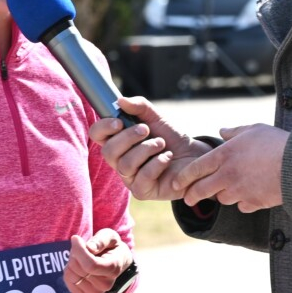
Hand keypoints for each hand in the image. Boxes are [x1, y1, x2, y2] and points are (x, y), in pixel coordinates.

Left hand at [65, 228, 131, 292]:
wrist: (115, 263)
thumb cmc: (111, 247)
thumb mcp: (109, 237)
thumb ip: (101, 240)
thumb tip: (90, 248)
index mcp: (113, 268)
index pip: (91, 265)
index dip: (79, 251)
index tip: (75, 238)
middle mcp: (106, 284)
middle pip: (78, 268)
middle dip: (75, 254)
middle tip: (81, 248)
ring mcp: (96, 292)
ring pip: (71, 275)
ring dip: (71, 262)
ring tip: (81, 258)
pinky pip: (68, 282)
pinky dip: (69, 272)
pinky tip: (78, 267)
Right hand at [90, 96, 210, 200]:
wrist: (194, 157)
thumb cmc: (171, 138)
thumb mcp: (157, 118)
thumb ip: (139, 107)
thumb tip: (120, 101)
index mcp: (118, 142)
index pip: (97, 135)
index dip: (103, 127)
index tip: (119, 121)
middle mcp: (120, 161)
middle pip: (108, 152)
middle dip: (127, 138)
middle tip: (146, 129)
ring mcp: (130, 178)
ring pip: (125, 165)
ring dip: (145, 149)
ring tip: (161, 143)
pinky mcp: (143, 191)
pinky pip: (142, 178)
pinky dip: (157, 163)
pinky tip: (167, 157)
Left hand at [172, 123, 286, 212]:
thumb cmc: (276, 142)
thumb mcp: (253, 129)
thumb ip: (234, 132)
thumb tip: (222, 130)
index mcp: (224, 155)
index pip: (195, 168)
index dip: (183, 177)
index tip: (177, 183)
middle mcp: (228, 176)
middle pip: (201, 190)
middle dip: (192, 196)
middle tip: (188, 199)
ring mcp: (240, 192)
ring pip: (222, 199)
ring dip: (222, 195)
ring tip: (227, 190)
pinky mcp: (254, 203)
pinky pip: (242, 206)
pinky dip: (243, 202)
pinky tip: (248, 195)